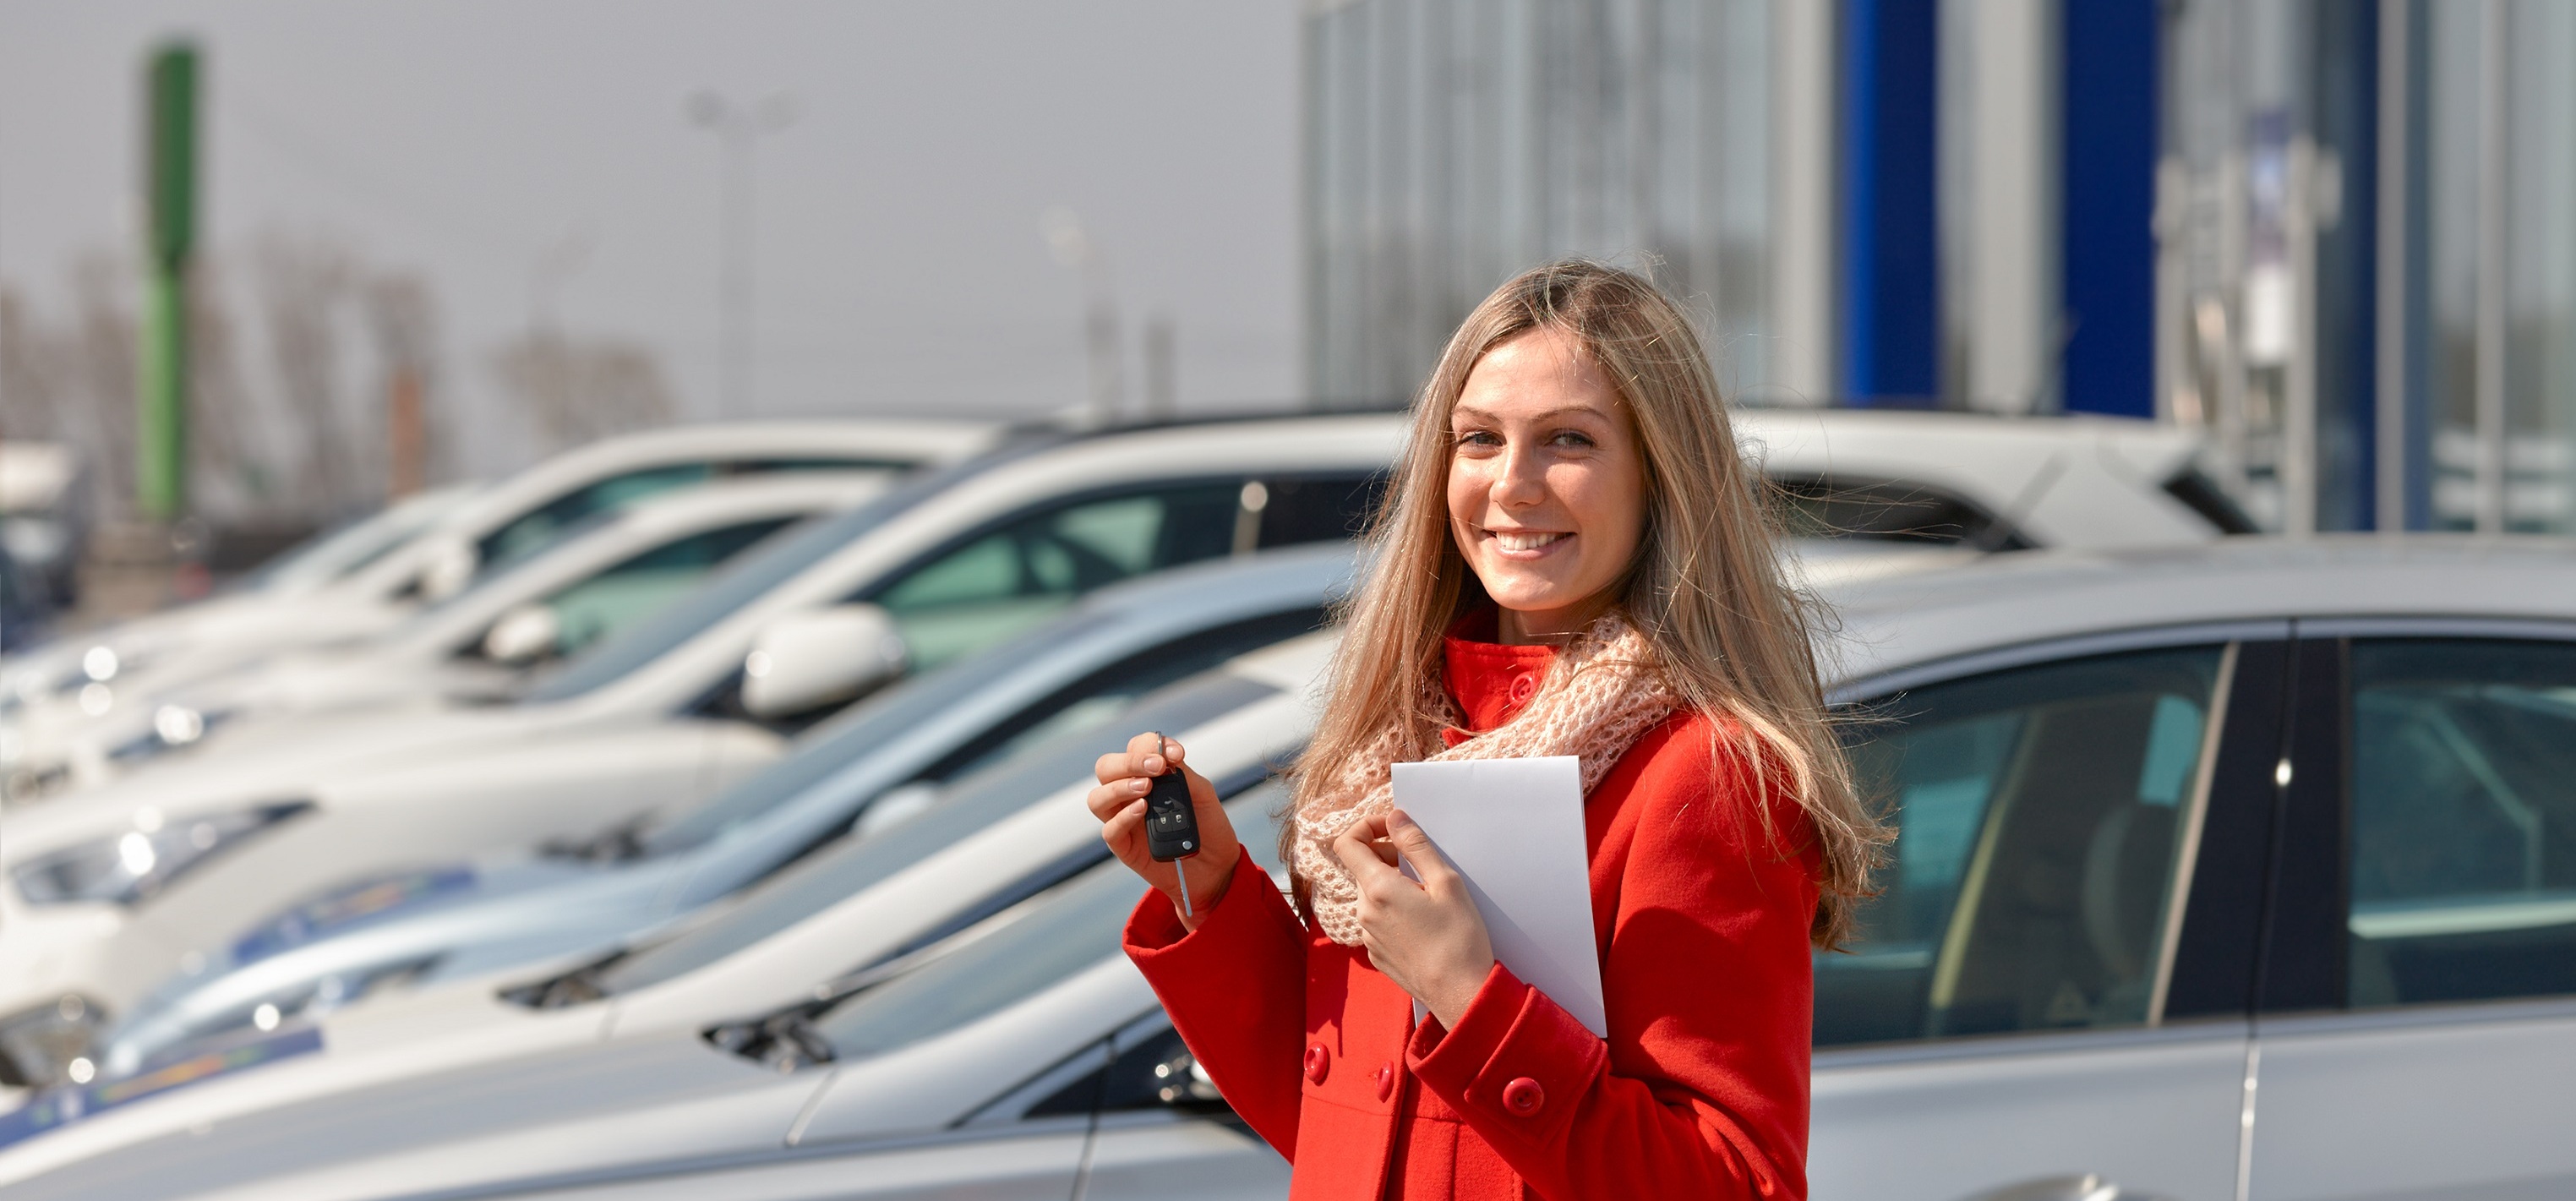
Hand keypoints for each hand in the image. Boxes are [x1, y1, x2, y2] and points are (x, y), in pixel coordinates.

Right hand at [1089, 731, 1241, 930]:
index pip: (1134, 748)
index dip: (1150, 744)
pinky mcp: (1124, 847)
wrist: (1216, 866)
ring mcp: (1123, 820)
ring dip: (1120, 787)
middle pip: (1106, 768)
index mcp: (1147, 775)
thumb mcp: (1202, 794)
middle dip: (1129, 762)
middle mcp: (1129, 793)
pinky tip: (1143, 809)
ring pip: (1097, 798)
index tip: (1176, 754)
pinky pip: (1110, 830)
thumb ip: (1183, 774)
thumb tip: (1165, 756)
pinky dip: (1124, 817)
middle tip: (1156, 767)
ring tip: (1146, 787)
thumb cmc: (1207, 826)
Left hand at [1331, 810, 1494, 1028]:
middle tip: (1420, 862)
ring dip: (1391, 884)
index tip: (1393, 829)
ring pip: (1370, 895)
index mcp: (1377, 889)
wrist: (1460, 994)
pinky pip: (1377, 920)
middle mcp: (1364, 912)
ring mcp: (1367, 936)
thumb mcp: (1445, 882)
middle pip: (1361, 868)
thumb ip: (1415, 845)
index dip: (1367, 826)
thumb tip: (1394, 817)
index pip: (1347, 843)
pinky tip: (1422, 921)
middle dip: (1385, 856)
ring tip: (1426, 895)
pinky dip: (1393, 909)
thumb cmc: (1459, 938)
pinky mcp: (1376, 954)